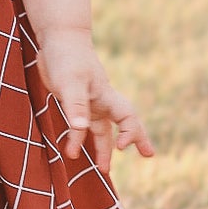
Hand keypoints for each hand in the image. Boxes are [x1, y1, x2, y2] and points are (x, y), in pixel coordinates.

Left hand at [35, 28, 153, 172]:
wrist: (58, 38)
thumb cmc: (66, 57)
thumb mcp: (69, 82)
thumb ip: (75, 105)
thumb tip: (81, 128)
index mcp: (106, 95)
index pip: (127, 117)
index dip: (130, 132)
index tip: (122, 147)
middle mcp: (101, 100)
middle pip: (123, 123)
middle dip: (135, 139)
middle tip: (149, 155)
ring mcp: (88, 101)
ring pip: (101, 129)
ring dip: (102, 148)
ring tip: (104, 170)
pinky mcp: (74, 101)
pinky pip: (81, 124)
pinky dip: (78, 138)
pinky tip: (72, 151)